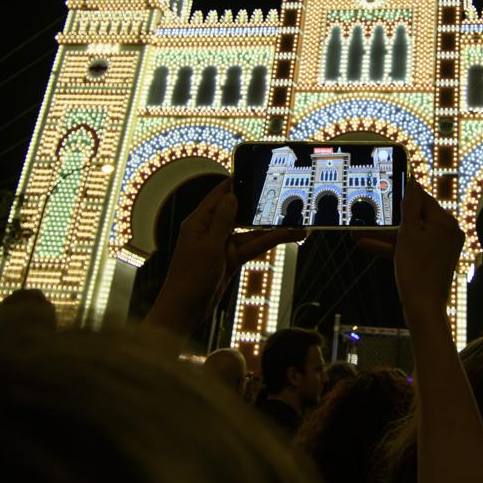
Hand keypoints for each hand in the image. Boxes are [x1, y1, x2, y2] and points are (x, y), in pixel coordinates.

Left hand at [152, 179, 303, 331]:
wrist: (185, 311)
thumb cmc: (189, 279)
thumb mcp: (209, 246)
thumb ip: (222, 221)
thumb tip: (232, 196)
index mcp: (198, 222)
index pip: (219, 195)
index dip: (236, 183)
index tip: (254, 171)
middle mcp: (210, 231)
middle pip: (239, 211)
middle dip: (260, 205)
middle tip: (282, 194)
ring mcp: (222, 246)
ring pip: (251, 232)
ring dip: (272, 229)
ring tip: (296, 223)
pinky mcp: (231, 260)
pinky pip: (252, 247)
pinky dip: (269, 243)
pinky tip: (287, 237)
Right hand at [356, 181, 463, 323]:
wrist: (423, 308)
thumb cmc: (417, 271)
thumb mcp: (408, 234)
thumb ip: (410, 207)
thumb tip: (413, 183)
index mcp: (445, 222)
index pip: (422, 199)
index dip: (403, 193)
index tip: (387, 185)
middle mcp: (447, 232)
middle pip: (414, 218)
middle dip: (387, 219)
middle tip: (369, 213)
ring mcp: (440, 248)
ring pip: (409, 235)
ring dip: (384, 235)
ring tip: (358, 233)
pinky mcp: (432, 260)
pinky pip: (411, 248)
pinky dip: (393, 247)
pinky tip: (367, 244)